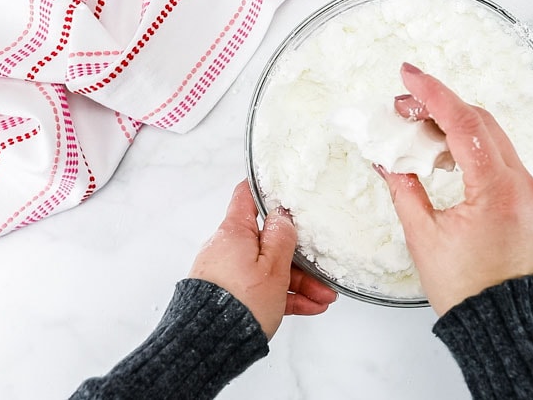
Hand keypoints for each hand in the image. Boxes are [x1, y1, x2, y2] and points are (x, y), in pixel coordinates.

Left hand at [189, 180, 337, 338]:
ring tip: (322, 296)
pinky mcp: (230, 296)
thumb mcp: (273, 266)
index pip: (245, 198)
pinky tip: (307, 306)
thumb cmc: (239, 303)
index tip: (280, 186)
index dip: (264, 189)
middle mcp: (226, 250)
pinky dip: (284, 296)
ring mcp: (227, 274)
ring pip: (268, 270)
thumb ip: (281, 237)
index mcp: (233, 233)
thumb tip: (282, 215)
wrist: (211, 346)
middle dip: (298, 257)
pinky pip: (261, 290)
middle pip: (267, 243)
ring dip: (298, 282)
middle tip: (320, 268)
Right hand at [377, 63, 532, 315]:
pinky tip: (441, 154)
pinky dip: (468, 146)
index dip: (433, 94)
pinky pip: (497, 157)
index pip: (464, 123)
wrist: (501, 322)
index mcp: (497, 188)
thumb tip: (388, 161)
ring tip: (416, 131)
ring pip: (490, 136)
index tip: (408, 76)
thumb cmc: (467, 289)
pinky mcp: (524, 199)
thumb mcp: (424, 236)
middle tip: (403, 108)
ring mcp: (526, 190)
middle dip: (439, 107)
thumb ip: (404, 190)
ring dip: (453, 125)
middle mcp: (520, 183)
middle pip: (480, 121)